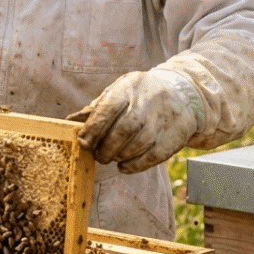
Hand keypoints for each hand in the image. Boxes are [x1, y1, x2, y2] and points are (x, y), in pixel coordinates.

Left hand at [67, 70, 202, 173]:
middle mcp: (148, 102)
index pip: (108, 108)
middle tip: (97, 155)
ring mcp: (163, 120)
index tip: (83, 142)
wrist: (184, 93)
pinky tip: (124, 166)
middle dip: (105, 147)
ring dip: (119, 156)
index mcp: (130, 87)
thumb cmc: (142, 94)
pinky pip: (153, 157)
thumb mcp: (120, 91)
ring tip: (111, 157)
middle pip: (123, 129)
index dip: (93, 128)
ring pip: (138, 145)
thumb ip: (96, 107)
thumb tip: (69, 121)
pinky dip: (135, 166)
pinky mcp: (175, 137)